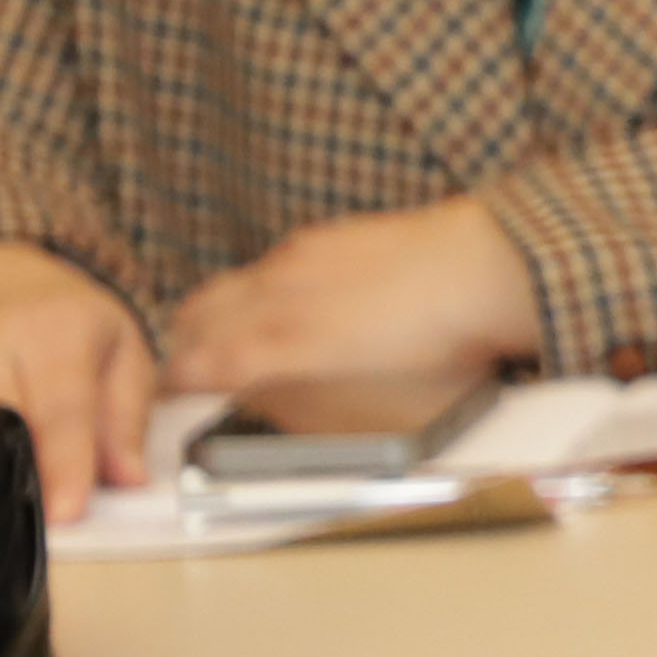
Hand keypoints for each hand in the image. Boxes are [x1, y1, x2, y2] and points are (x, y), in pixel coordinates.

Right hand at [0, 242, 159, 521]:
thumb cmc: (64, 320)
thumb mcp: (123, 350)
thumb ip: (128, 417)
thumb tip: (127, 478)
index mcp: (55, 329)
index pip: (60, 410)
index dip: (64, 466)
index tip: (68, 512)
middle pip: (8, 431)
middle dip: (35, 481)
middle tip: (59, 521)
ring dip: (2, 478)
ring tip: (35, 501)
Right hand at [162, 197, 539, 393]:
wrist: (488, 273)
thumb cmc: (447, 354)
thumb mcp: (376, 418)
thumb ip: (306, 415)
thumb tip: (271, 412)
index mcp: (274, 348)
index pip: (189, 369)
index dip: (170, 392)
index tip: (168, 405)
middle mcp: (273, 296)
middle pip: (193, 320)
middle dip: (182, 351)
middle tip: (185, 374)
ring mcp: (297, 261)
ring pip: (227, 288)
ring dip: (215, 316)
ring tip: (222, 339)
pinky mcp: (326, 237)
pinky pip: (270, 265)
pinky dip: (261, 289)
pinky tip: (286, 302)